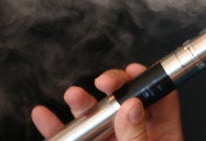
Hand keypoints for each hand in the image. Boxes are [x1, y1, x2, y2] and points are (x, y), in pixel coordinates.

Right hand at [31, 63, 183, 140]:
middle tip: (104, 82)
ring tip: (73, 95)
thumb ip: (139, 134)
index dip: (147, 79)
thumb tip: (131, 106)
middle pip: (123, 100)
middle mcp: (135, 134)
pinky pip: (71, 136)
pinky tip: (44, 116)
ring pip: (94, 116)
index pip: (160, 97)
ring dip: (80, 102)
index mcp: (162, 134)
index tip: (132, 72)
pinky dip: (54, 127)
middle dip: (110, 85)